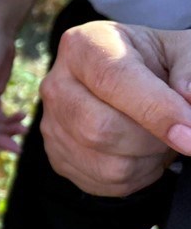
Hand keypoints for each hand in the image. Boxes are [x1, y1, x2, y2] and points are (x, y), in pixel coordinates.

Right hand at [40, 21, 190, 195]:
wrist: (127, 85)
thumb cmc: (154, 64)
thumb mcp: (178, 51)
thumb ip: (189, 68)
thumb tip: (188, 96)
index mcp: (82, 46)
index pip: (112, 79)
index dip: (155, 109)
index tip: (190, 132)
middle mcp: (56, 85)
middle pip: (99, 127)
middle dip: (151, 138)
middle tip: (179, 131)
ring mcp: (51, 125)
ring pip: (106, 162)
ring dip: (147, 158)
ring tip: (157, 137)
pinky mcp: (58, 157)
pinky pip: (104, 182)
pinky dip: (137, 174)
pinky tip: (141, 152)